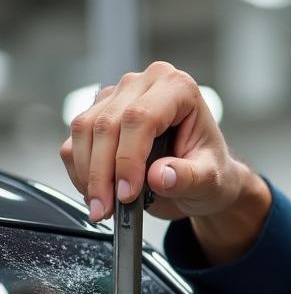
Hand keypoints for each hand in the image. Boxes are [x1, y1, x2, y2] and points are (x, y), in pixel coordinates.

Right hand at [59, 61, 257, 223]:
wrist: (202, 178)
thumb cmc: (210, 171)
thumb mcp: (211, 180)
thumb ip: (190, 178)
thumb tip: (159, 176)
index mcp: (178, 88)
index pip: (140, 117)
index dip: (128, 158)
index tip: (127, 193)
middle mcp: (143, 85)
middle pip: (107, 124)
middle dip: (103, 173)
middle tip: (107, 209)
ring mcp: (117, 97)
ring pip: (84, 131)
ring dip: (87, 174)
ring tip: (101, 207)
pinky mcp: (98, 114)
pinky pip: (75, 141)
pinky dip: (80, 172)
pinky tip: (96, 194)